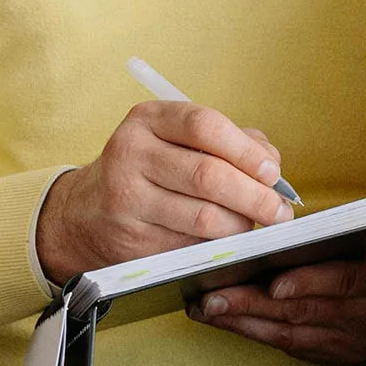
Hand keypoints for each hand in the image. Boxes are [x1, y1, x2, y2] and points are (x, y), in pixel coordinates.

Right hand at [35, 103, 291, 284]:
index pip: (205, 126)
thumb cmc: (151, 169)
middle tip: (279, 210)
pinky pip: (189, 245)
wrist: (86, 212)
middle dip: (254, 196)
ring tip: (255, 225)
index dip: (246, 151)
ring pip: (203, 217)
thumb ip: (231, 142)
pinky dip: (217, 246)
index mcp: (148, 119)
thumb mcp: (179, 140)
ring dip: (240, 225)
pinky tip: (225, 241)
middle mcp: (131, 154)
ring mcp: (126, 199)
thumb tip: (272, 163)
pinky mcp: (131, 239)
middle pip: (208, 175)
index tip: (273, 172)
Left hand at [189, 238, 365, 365]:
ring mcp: (350, 343)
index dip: (308, 283)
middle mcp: (364, 318)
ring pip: (290, 334)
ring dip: (246, 323)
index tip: (274, 282)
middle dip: (253, 304)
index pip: (342, 281)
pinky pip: (294, 347)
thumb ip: (359, 237)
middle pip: (303, 312)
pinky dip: (261, 335)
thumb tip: (312, 224)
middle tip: (210, 297)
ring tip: (207, 310)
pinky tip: (231, 323)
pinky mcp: (338, 358)